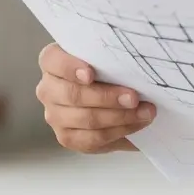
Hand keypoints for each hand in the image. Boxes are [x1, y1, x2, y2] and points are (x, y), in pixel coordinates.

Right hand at [36, 43, 155, 153]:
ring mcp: (54, 115)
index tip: (91, 75)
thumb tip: (134, 58)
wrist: (112, 95)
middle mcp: (48, 89)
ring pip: (85, 119)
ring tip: (145, 112)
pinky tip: (136, 124)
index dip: (70, 67)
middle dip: (107, 97)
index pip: (52, 60)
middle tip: (134, 98)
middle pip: (73, 95)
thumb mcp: (107, 56)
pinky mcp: (67, 137)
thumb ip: (111, 55)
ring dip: (120, 117)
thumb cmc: (108, 67)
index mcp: (52, 61)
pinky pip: (91, 139)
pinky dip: (118, 131)